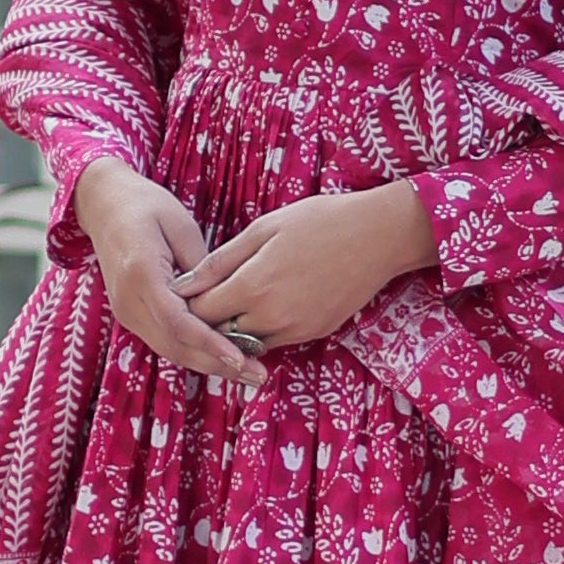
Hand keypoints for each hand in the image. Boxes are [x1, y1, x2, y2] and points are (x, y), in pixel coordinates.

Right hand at [74, 159, 265, 389]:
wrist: (104, 205)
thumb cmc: (146, 205)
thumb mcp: (181, 225)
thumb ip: (202, 267)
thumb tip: (227, 301)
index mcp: (141, 275)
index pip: (178, 322)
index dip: (210, 344)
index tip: (241, 358)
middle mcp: (129, 301)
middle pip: (175, 345)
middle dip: (217, 365)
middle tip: (257, 375)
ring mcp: (126, 312)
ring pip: (170, 349)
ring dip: (209, 365)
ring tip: (248, 374)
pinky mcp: (131, 315)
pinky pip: (165, 340)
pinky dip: (195, 352)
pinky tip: (223, 358)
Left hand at [174, 182, 436, 353]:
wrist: (379, 235)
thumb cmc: (320, 220)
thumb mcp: (264, 228)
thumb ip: (221, 261)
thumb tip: (184, 284)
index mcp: (253, 287)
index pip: (201, 312)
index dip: (189, 302)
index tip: (189, 289)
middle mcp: (272, 317)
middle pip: (220, 333)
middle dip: (209, 319)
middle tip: (210, 296)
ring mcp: (296, 330)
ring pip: (248, 343)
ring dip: (236, 327)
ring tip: (238, 299)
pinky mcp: (315, 334)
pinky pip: (276, 341)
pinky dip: (264, 329)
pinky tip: (269, 302)